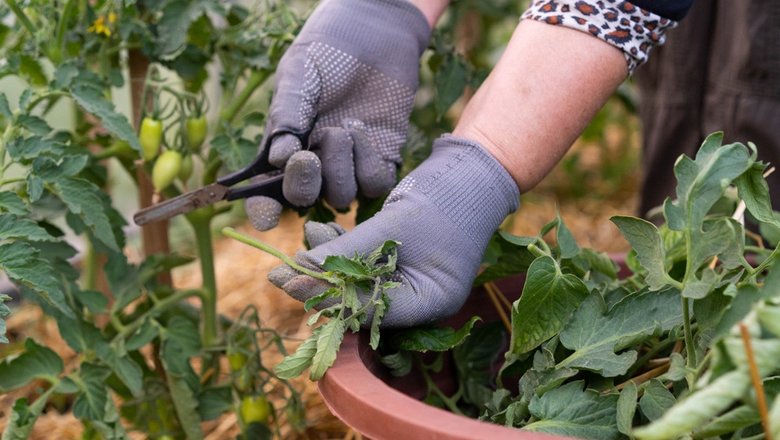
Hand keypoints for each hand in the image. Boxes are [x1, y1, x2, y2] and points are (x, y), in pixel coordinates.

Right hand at [245, 0, 430, 230]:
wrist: (375, 32)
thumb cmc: (327, 51)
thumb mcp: (299, 76)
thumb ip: (287, 116)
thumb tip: (277, 160)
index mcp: (282, 149)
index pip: (268, 193)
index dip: (264, 209)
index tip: (265, 217)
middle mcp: (314, 165)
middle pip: (304, 201)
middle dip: (304, 186)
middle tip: (307, 157)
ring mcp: (348, 165)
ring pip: (341, 195)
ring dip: (339, 165)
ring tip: (341, 126)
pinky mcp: (381, 160)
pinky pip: (374, 185)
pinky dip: (368, 162)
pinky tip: (362, 129)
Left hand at [268, 135, 519, 327]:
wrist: (471, 173)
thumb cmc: (443, 202)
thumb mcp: (391, 227)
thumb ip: (347, 250)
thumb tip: (301, 267)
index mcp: (428, 303)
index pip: (368, 313)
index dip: (325, 299)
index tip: (289, 283)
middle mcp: (418, 300)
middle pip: (359, 302)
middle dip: (321, 282)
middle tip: (280, 271)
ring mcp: (411, 281)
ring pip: (357, 281)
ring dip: (329, 261)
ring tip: (305, 238)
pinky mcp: (400, 262)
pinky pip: (364, 263)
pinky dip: (343, 249)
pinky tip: (321, 233)